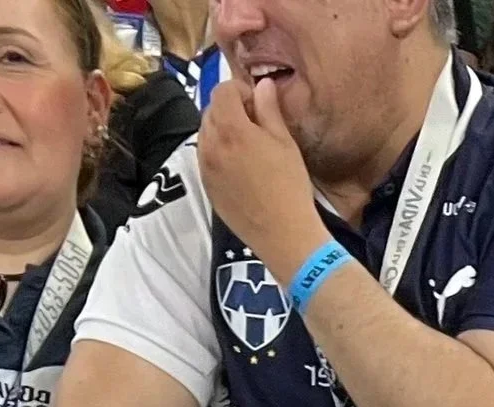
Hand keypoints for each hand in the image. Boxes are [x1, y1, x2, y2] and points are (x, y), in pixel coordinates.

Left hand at [197, 72, 326, 283]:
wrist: (283, 235)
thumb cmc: (289, 186)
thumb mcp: (284, 142)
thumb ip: (269, 109)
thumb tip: (262, 84)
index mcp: (230, 128)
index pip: (222, 90)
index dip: (240, 90)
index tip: (257, 105)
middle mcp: (210, 144)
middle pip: (211, 110)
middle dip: (229, 109)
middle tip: (254, 125)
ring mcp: (205, 167)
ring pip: (205, 134)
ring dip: (221, 131)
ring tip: (246, 147)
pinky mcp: (206, 186)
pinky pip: (206, 157)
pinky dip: (217, 152)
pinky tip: (239, 167)